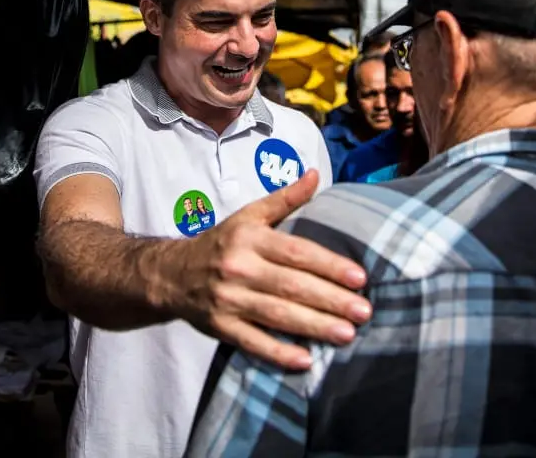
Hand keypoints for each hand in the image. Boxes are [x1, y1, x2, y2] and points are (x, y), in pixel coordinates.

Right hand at [168, 168, 369, 369]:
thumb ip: (284, 199)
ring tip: (347, 334)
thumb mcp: (249, 216)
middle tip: (364, 311)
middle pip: (291, 286)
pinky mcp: (220, 327)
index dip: (329, 265)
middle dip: (330, 300)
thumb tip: (315, 175)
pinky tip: (305, 360)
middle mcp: (239, 268)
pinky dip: (278, 353)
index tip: (359, 278)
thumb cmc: (221, 243)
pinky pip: (252, 342)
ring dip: (314, 326)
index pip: (296, 252)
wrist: (171, 274)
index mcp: (249, 239)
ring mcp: (228, 300)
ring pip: (277, 315)